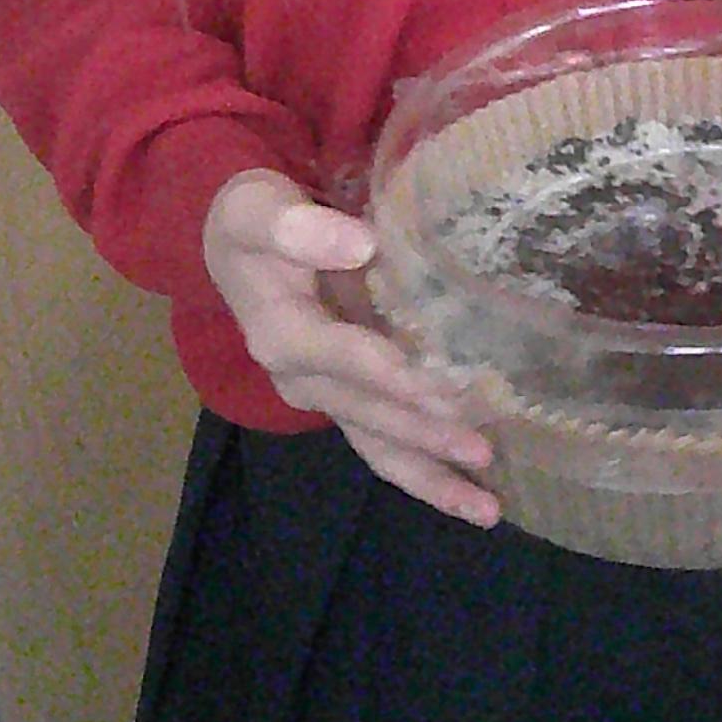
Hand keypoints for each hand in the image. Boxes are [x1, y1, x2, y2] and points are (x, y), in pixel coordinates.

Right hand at [201, 170, 500, 525]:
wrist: (234, 247)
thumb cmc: (253, 222)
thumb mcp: (258, 210)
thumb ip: (300, 228)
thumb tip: (359, 241)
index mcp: (283, 336)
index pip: (350, 360)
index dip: (398, 378)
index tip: (448, 394)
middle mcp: (302, 380)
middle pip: (371, 414)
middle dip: (426, 436)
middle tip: (482, 451)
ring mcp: (326, 397)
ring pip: (380, 448)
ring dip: (433, 479)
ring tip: (487, 510)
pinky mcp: (346, 401)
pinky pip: (385, 446)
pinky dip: (427, 472)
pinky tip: (474, 493)